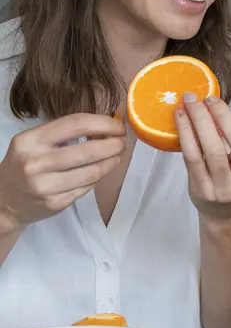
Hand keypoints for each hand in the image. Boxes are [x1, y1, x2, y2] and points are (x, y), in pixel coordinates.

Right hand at [0, 114, 124, 231]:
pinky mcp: (54, 204)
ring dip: (110, 162)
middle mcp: (35, 163)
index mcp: (30, 141)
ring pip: (91, 172)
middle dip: (113, 145)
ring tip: (116, 157)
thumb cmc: (24, 165)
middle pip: (88, 150)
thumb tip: (105, 127)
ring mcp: (44, 186)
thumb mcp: (33, 143)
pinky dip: (98, 178)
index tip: (118, 126)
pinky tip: (100, 172)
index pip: (76, 124)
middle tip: (122, 143)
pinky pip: (86, 188)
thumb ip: (63, 134)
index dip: (103, 123)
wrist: (3, 202)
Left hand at [177, 93, 230, 220]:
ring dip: (200, 121)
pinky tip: (181, 117)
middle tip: (210, 99)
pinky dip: (186, 133)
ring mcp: (224, 188)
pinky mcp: (201, 188)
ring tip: (191, 102)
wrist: (225, 214)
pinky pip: (192, 157)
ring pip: (213, 150)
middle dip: (224, 118)